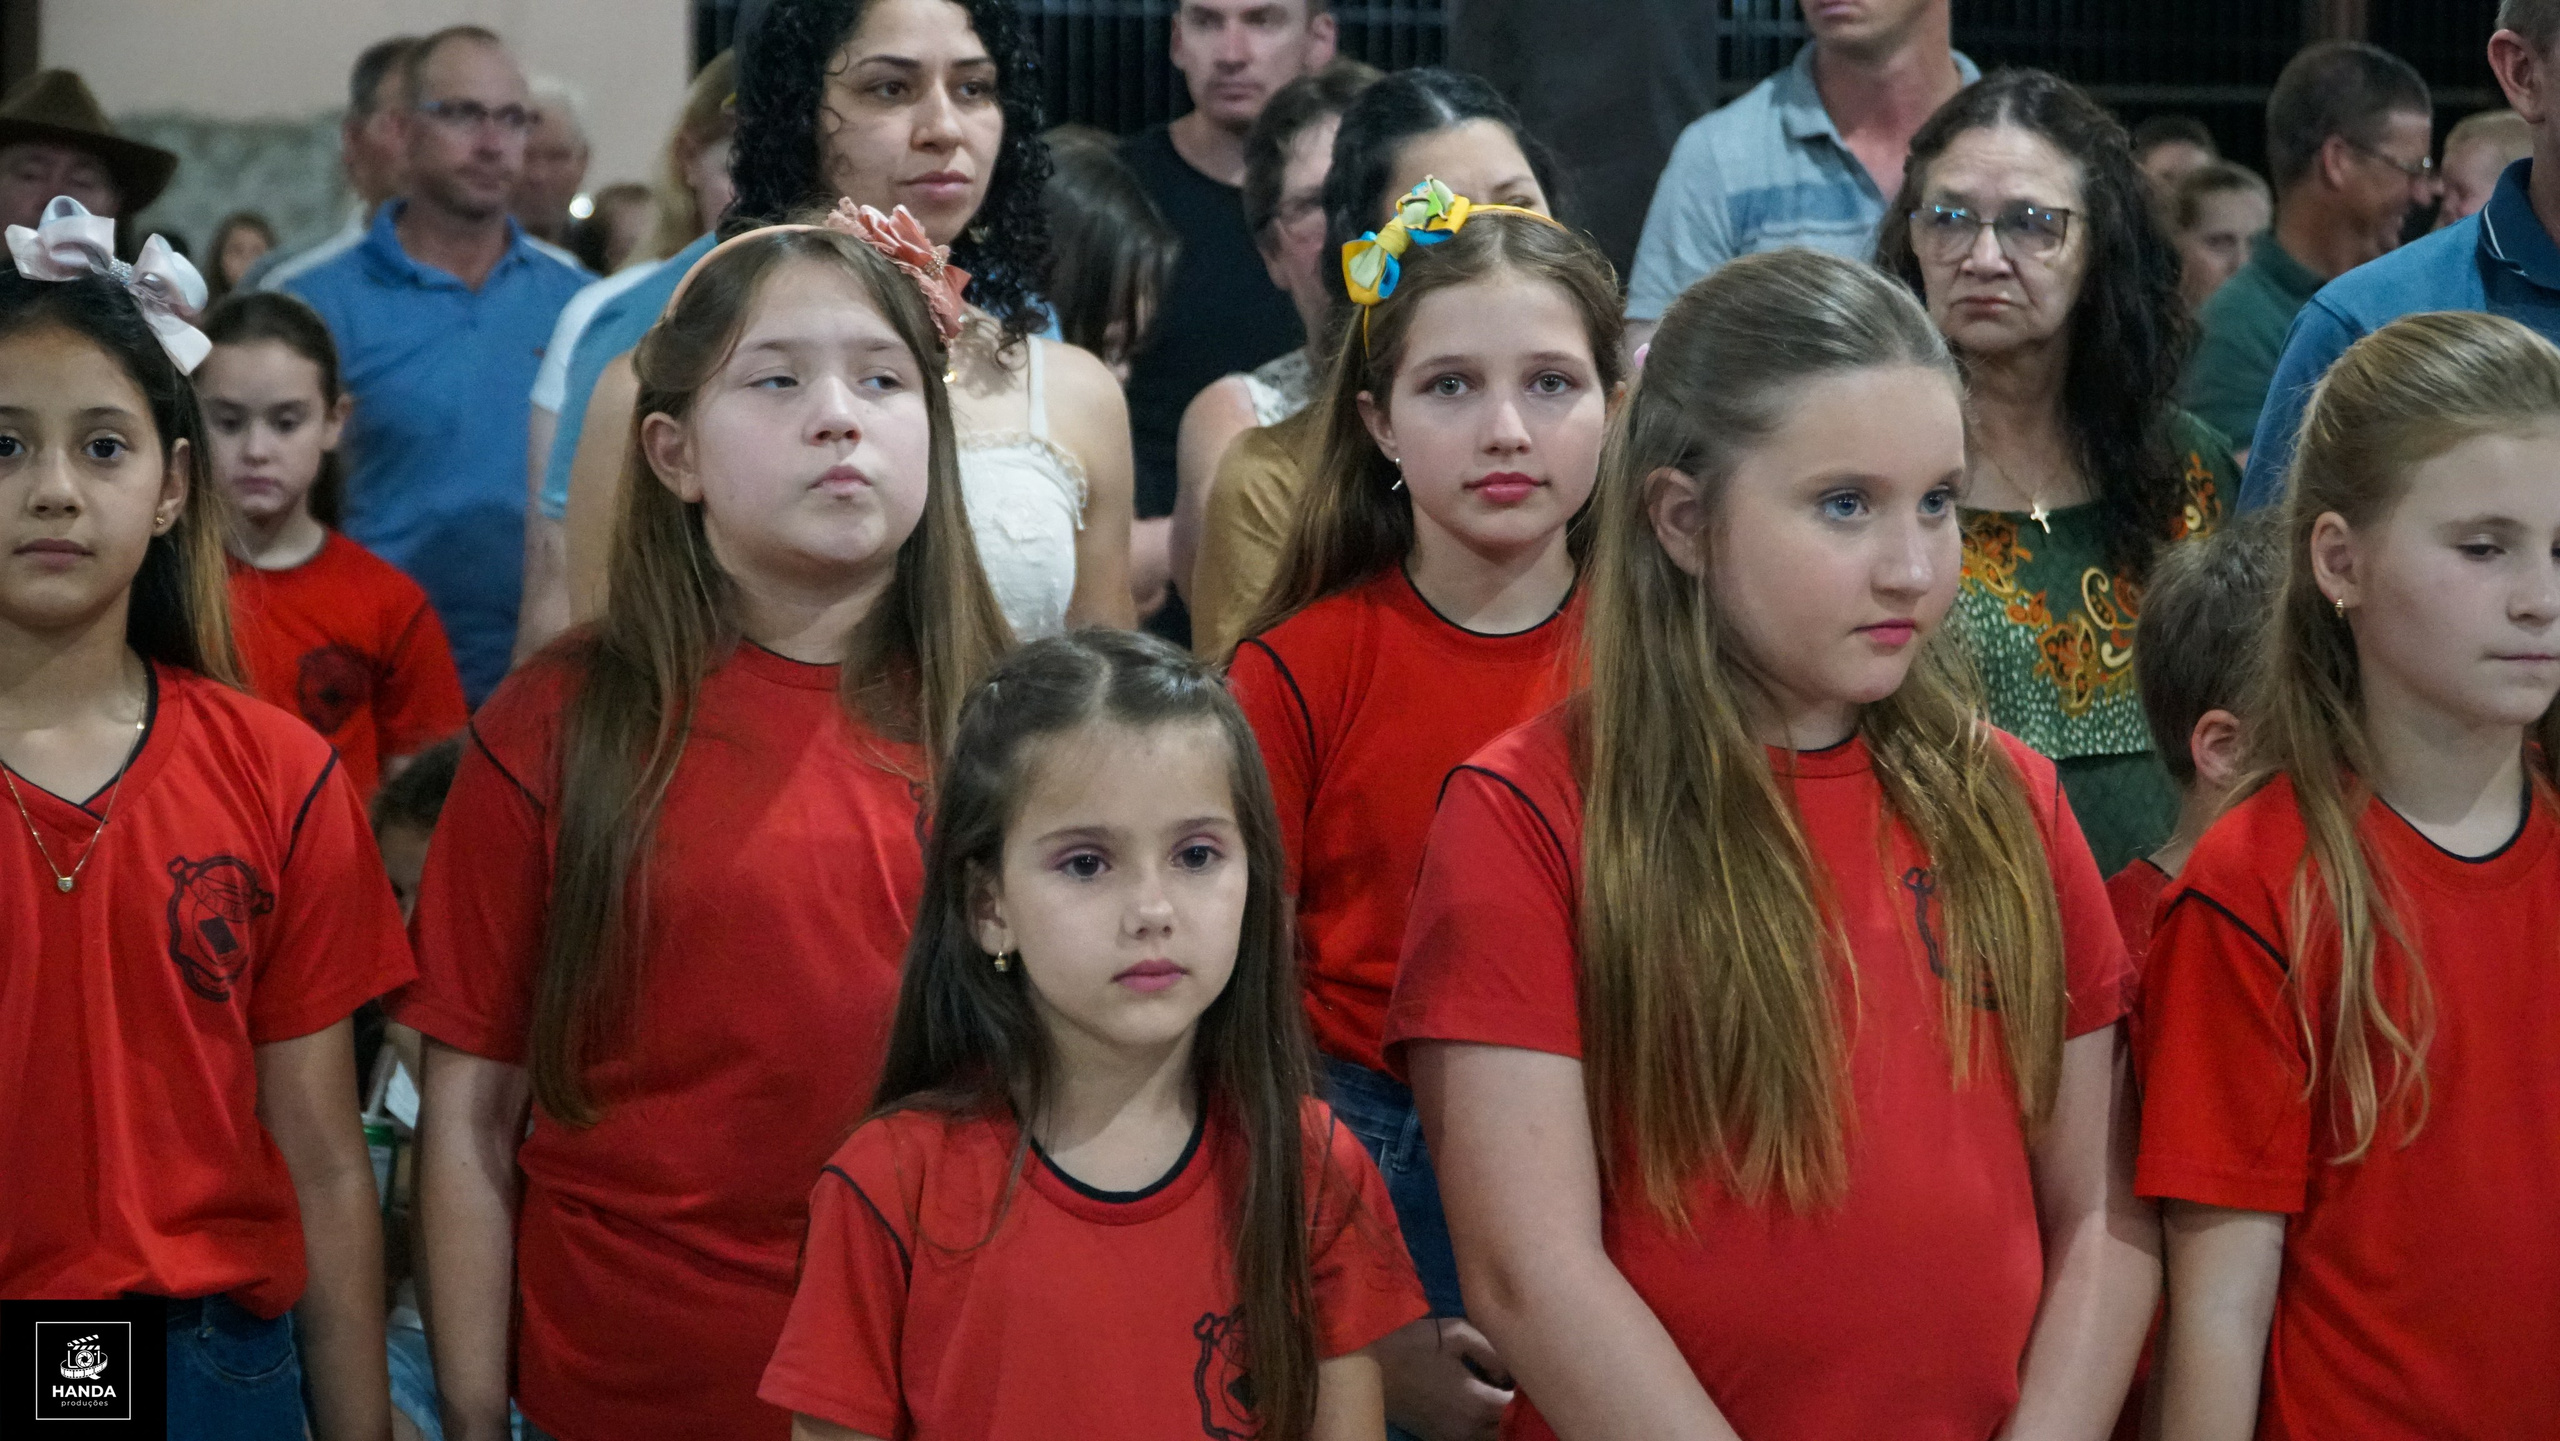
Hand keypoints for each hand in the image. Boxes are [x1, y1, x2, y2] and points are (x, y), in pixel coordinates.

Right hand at [1378, 1317, 1513, 1440]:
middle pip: (1506, 1424)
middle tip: (1505, 1381)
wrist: (1370, 1365)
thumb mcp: (1457, 1333)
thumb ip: (1492, 1352)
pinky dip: (1479, 1427)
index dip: (1522, 1388)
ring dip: (1496, 1419)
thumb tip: (1509, 1371)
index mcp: (1478, 1401)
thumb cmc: (1414, 1343)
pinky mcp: (1438, 1439)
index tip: (1518, 1371)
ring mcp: (1453, 1438)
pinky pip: (1471, 1439)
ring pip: (1490, 1436)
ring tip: (1490, 1394)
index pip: (1517, 1405)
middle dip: (1510, 1405)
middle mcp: (1470, 1427)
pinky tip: (1471, 1405)